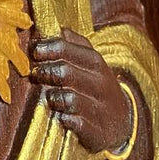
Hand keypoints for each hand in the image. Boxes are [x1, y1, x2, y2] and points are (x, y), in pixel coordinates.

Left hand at [31, 27, 132, 155]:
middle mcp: (101, 84)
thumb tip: (52, 28)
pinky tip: (62, 116)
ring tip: (50, 97)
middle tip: (36, 74)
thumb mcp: (90, 61)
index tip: (35, 52)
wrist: (123, 121)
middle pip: (65, 72)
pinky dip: (64, 118)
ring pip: (68, 98)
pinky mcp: (97, 132)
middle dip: (45, 72)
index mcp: (96, 62)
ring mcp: (101, 109)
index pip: (66, 48)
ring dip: (53, 97)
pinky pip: (73, 122)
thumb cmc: (96, 85)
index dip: (47, 48)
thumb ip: (72, 43)